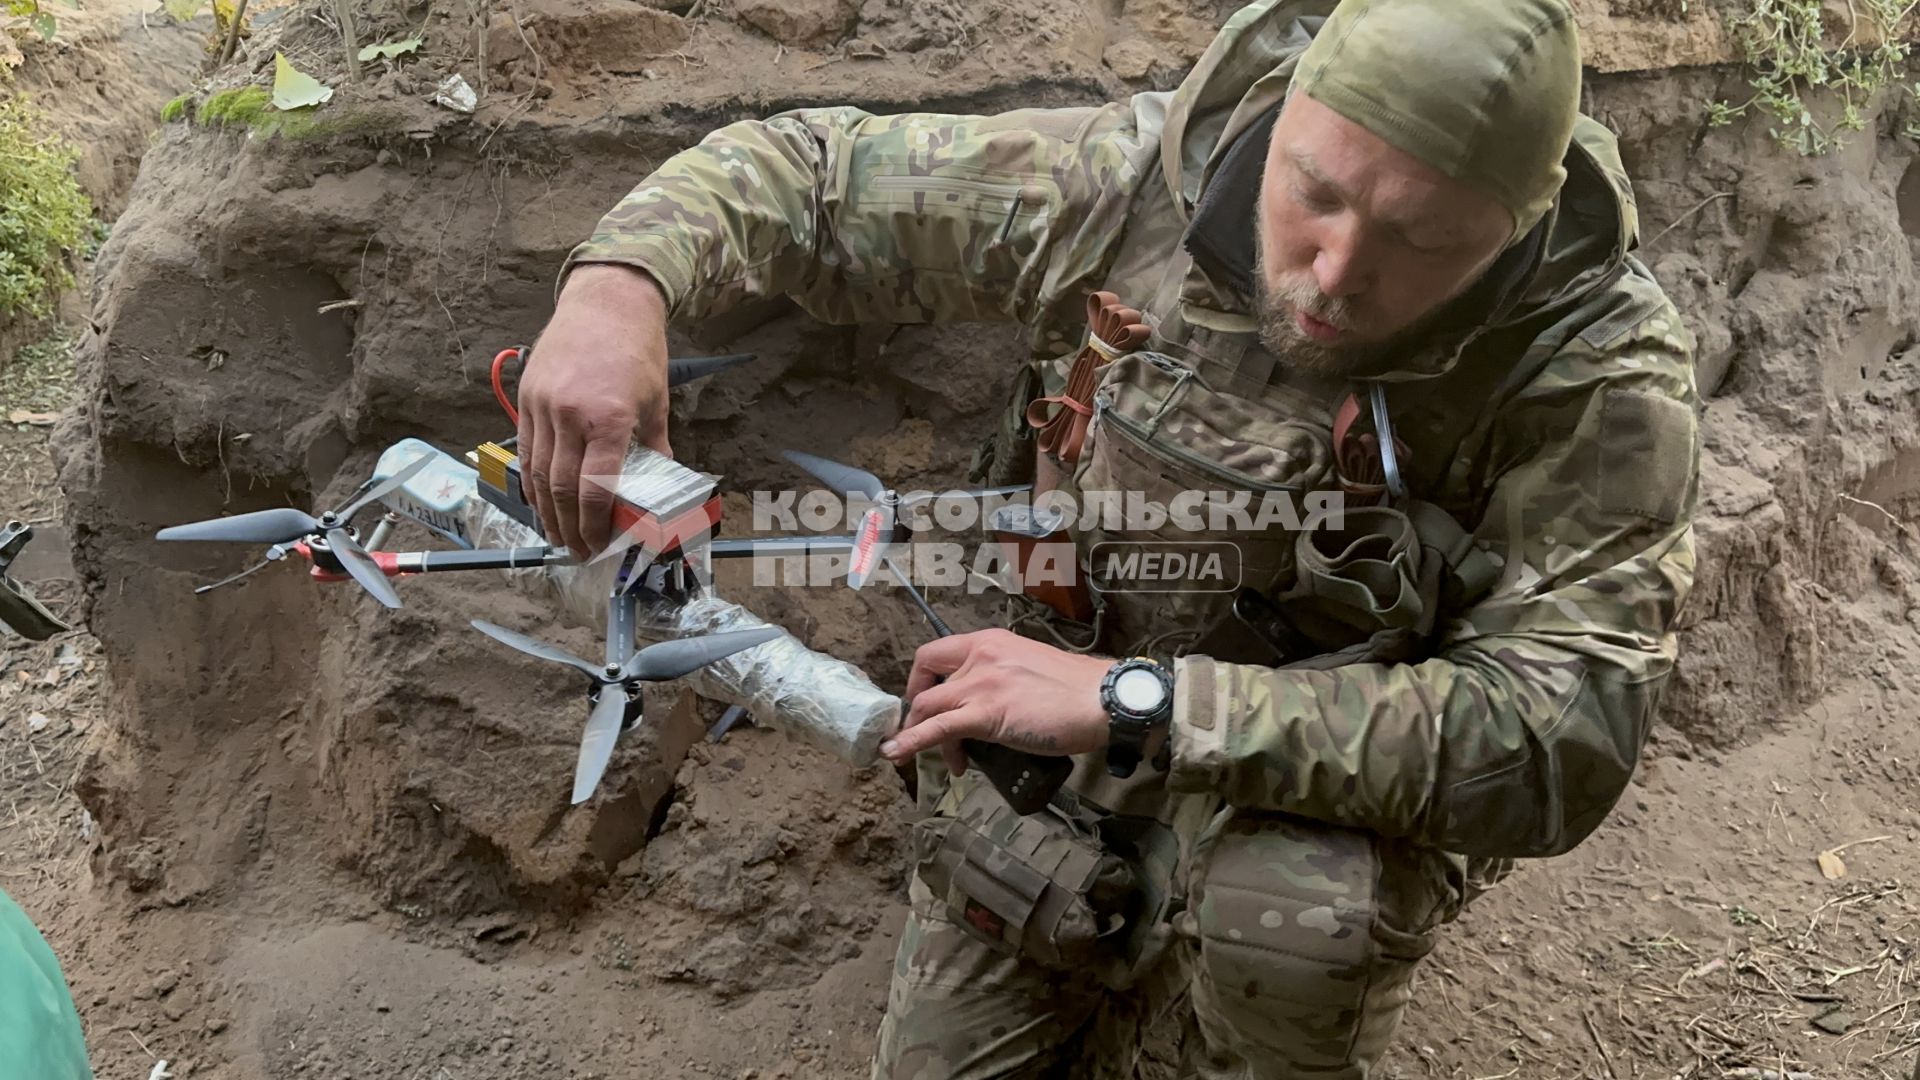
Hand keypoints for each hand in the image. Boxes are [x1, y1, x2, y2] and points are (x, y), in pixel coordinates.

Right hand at [515, 264, 672, 558]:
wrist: (605, 302)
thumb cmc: (637, 350)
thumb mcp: (656, 401)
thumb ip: (654, 447)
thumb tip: (658, 485)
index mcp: (608, 418)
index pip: (594, 486)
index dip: (594, 523)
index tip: (598, 544)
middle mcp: (571, 413)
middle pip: (561, 487)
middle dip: (569, 526)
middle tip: (577, 551)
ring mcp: (543, 404)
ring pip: (537, 472)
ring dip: (546, 510)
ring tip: (557, 535)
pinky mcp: (527, 396)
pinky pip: (526, 448)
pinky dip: (531, 480)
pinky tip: (540, 501)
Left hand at [879, 629, 1113, 772]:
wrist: (1102, 698)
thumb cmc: (1076, 689)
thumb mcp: (1029, 669)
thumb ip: (1002, 679)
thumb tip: (990, 703)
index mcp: (989, 642)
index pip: (935, 653)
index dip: (921, 681)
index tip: (927, 702)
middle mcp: (980, 656)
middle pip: (925, 683)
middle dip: (916, 712)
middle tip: (924, 734)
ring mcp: (981, 684)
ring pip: (927, 708)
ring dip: (917, 734)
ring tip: (925, 758)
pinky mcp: (986, 713)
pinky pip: (937, 729)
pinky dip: (911, 742)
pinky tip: (894, 754)